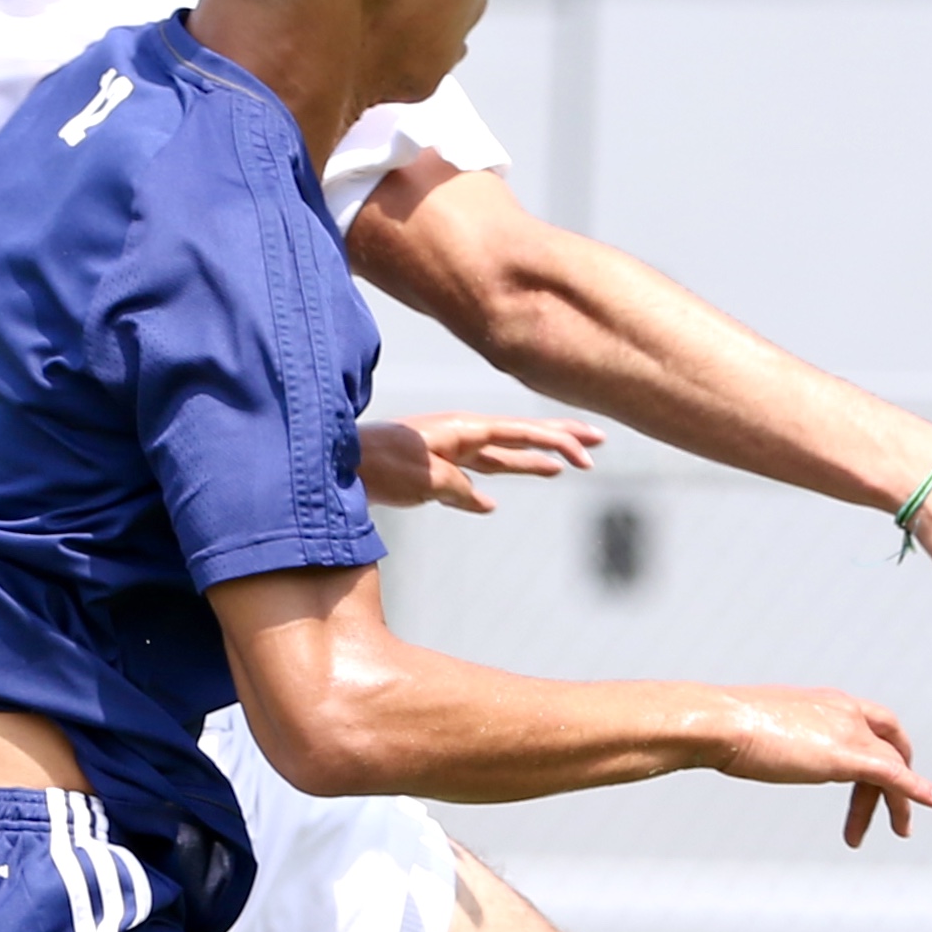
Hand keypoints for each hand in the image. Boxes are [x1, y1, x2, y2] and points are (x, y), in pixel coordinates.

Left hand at [359, 412, 603, 513]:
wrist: (335, 464)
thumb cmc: (377, 465)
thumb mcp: (424, 477)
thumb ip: (458, 486)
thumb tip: (484, 501)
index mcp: (464, 430)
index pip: (522, 431)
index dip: (557, 441)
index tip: (588, 454)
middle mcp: (460, 435)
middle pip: (520, 436)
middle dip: (558, 440)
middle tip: (597, 443)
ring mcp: (446, 451)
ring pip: (500, 456)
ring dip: (532, 460)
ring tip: (564, 467)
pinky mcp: (430, 471)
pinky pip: (470, 477)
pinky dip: (488, 486)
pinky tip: (494, 501)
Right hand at [708, 687, 931, 848]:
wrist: (718, 723)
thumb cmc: (718, 727)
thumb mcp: (750, 730)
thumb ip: (758, 736)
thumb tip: (733, 747)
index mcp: (824, 701)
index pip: (871, 720)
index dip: (885, 747)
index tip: (876, 778)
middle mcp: (844, 710)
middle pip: (889, 745)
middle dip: (898, 778)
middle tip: (897, 812)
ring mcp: (848, 731)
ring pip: (893, 767)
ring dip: (898, 803)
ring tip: (901, 832)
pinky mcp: (847, 756)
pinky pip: (895, 775)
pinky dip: (917, 790)